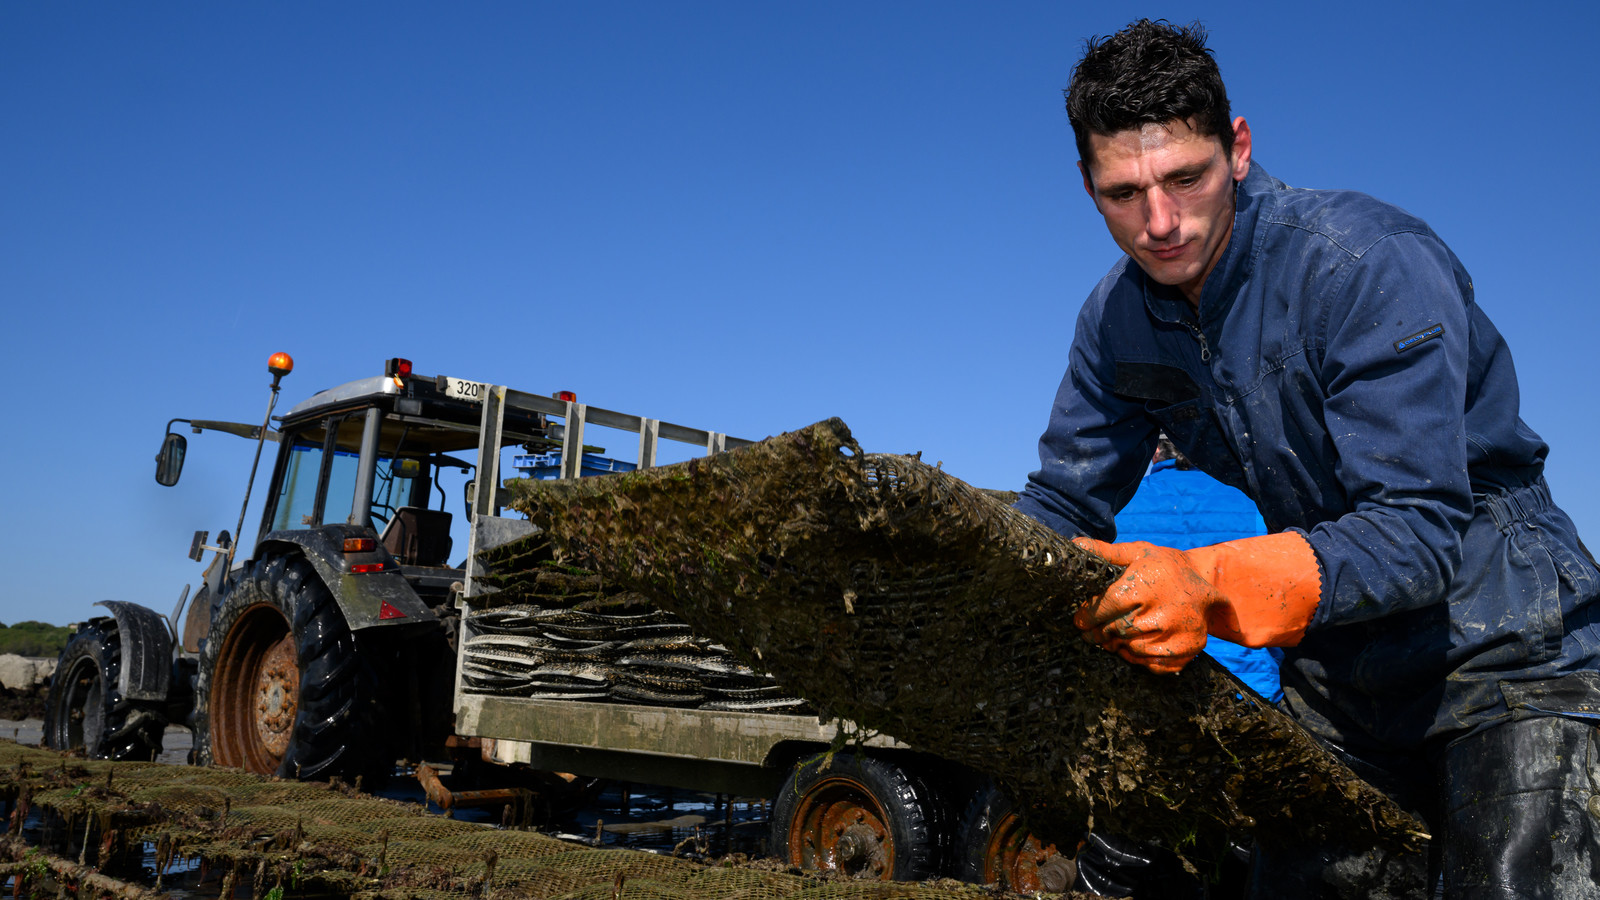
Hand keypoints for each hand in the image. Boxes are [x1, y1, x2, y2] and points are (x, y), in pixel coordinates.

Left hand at [1070, 532, 1322, 674]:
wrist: (1206, 582)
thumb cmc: (1163, 566)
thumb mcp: (1138, 552)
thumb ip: (1105, 552)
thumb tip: (1074, 545)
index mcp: (1148, 584)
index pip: (1106, 607)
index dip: (1087, 616)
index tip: (1079, 620)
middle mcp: (1166, 611)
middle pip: (1115, 630)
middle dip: (1098, 633)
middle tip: (1089, 634)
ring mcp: (1179, 633)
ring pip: (1131, 649)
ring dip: (1115, 646)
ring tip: (1109, 639)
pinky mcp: (1188, 649)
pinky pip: (1152, 664)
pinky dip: (1136, 659)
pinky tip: (1131, 647)